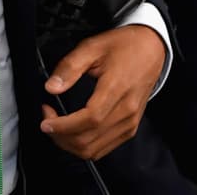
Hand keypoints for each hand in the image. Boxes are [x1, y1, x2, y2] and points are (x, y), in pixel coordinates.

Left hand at [39, 24, 165, 160]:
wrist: (151, 47)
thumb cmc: (125, 45)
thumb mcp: (92, 47)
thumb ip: (70, 67)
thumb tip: (52, 87)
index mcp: (116, 88)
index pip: (88, 120)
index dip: (63, 126)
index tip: (46, 122)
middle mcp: (126, 110)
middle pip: (88, 140)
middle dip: (60, 136)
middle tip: (48, 119)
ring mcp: (130, 121)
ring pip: (94, 150)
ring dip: (70, 144)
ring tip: (58, 126)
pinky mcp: (130, 127)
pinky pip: (104, 148)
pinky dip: (84, 146)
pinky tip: (74, 131)